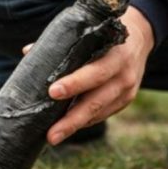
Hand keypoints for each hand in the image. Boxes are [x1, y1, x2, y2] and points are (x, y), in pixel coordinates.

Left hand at [38, 7, 153, 144]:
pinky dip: (84, 120)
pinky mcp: (125, 100)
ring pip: (98, 112)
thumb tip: (28, 52)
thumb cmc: (103, 33)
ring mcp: (127, 90)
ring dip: (75, 125)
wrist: (139, 36)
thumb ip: (62, 43)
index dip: (75, 84)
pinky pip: (102, 114)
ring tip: (53, 137)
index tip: (52, 92)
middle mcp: (124, 74)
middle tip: (51, 134)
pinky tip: (68, 126)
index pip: (95, 72)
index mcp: (116, 53)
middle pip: (96, 101)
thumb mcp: (89, 31)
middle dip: (72, 119)